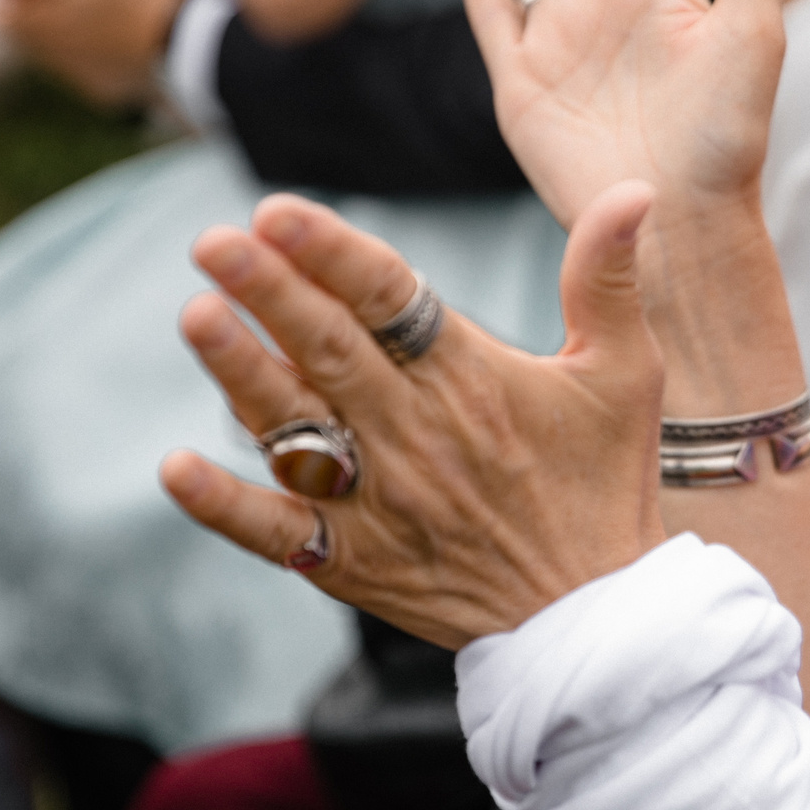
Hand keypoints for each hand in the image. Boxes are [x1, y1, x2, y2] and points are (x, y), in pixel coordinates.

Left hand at [160, 183, 667, 645]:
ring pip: (295, 427)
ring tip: (196, 315)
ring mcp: (379, 503)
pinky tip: (174, 469)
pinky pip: (278, 534)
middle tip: (210, 242)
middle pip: (330, 352)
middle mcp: (416, 437)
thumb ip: (609, 280)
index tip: (276, 212)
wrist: (596, 619)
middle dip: (268, 293)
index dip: (332, 254)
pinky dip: (225, 506)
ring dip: (240, 373)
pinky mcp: (353, 565)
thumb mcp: (625, 375)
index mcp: (472, 380)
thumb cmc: (604, 483)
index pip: (391, 301)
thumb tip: (634, 190)